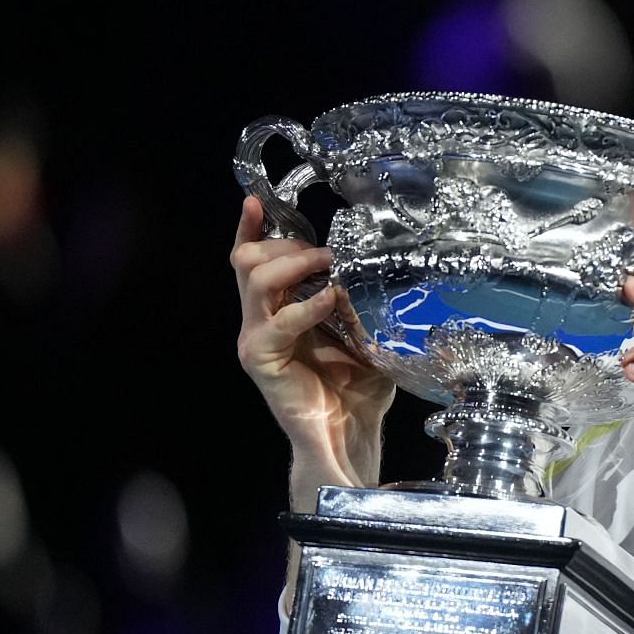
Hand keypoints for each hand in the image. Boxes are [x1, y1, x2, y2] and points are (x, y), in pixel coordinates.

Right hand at [231, 195, 393, 506]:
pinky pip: (276, 323)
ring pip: (254, 279)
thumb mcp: (367, 332)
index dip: (254, 227)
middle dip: (284, 243)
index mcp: (281, 307)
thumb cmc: (359, 386)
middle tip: (323, 250)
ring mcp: (258, 337)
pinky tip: (332, 299)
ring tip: (327, 262)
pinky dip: (306, 306)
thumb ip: (364, 300)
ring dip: (292, 262)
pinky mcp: (261, 359)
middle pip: (248, 259)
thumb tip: (385, 267)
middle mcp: (262, 318)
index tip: (260, 200)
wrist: (350, 433)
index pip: (255, 258)